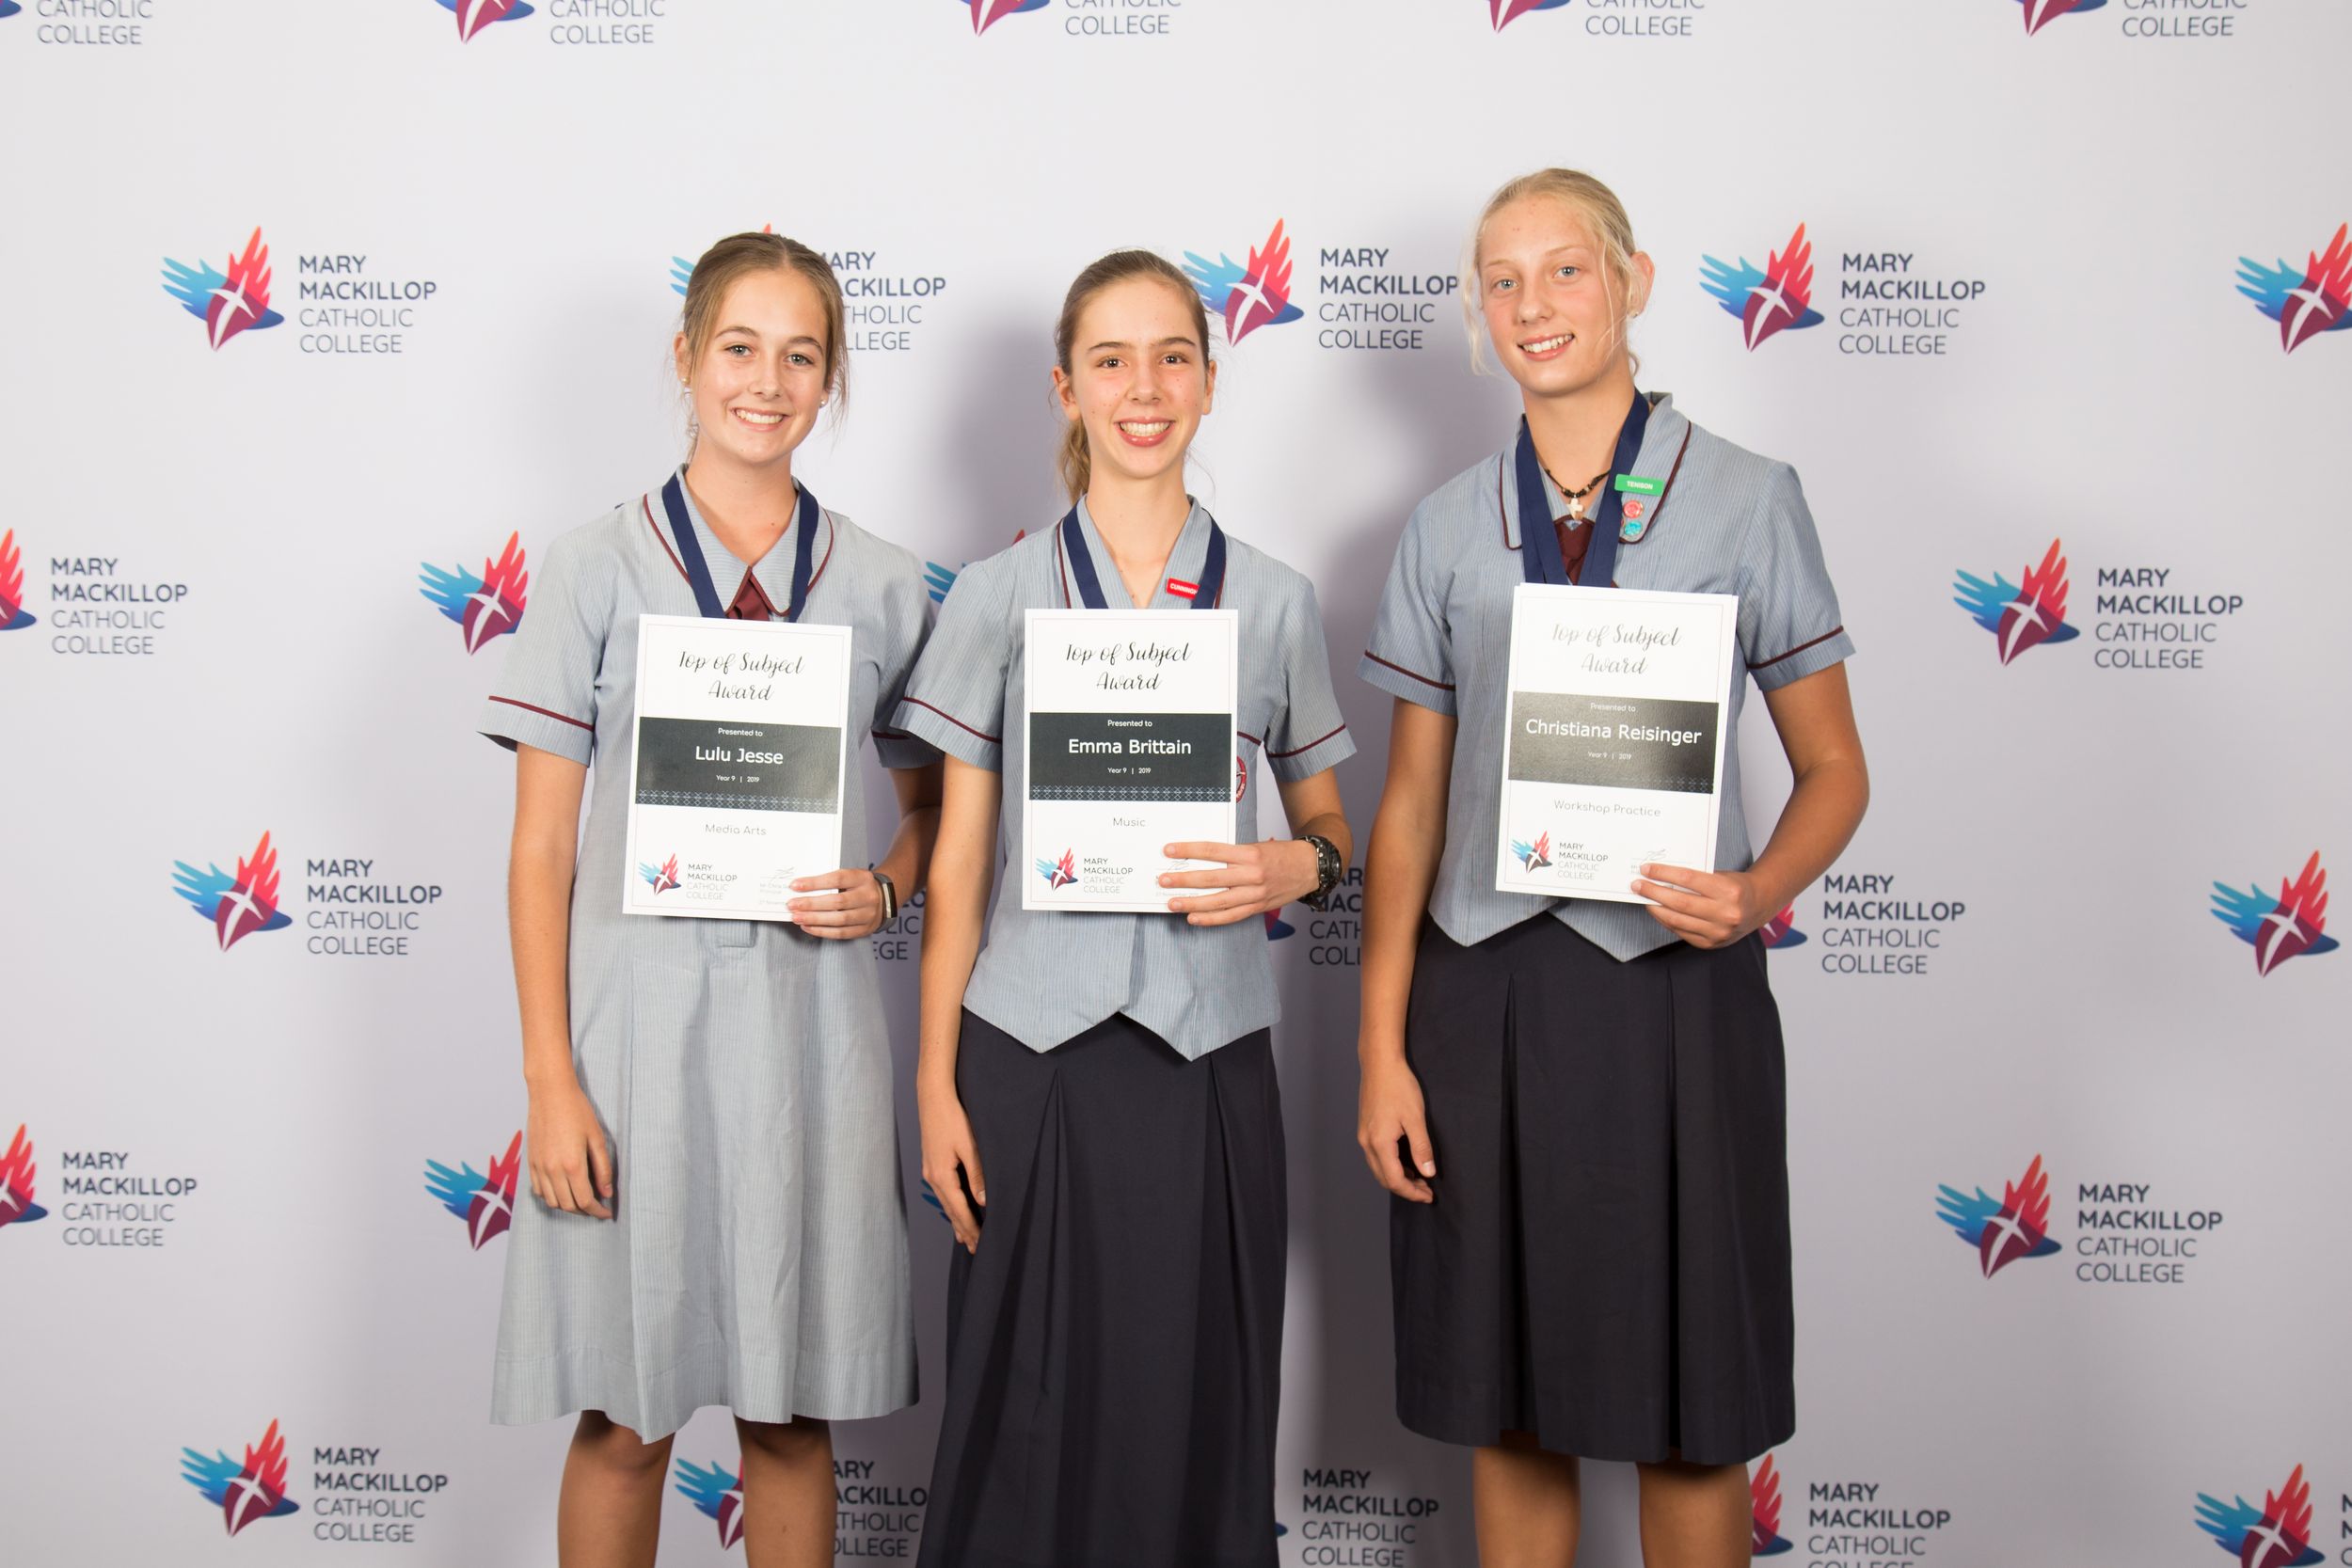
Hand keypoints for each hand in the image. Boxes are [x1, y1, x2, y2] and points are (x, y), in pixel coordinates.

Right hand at [527, 1075, 613, 1219]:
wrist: (550, 1093)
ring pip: (551, 1201)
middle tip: (596, 1207)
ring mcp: (539, 1167)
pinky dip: (550, 1196)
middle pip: (568, 1205)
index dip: (597, 1211)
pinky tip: (561, 1189)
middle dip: (584, 1211)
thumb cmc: (577, 1111)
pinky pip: (538, 1190)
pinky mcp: (530, 1162)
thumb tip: (607, 1192)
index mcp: (573, 1165)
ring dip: (567, 1205)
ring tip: (581, 1199)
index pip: (585, 1201)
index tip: (606, 1213)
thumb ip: (603, 1168)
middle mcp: (553, 1170)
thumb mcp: (597, 1138)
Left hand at [787, 868, 886, 939]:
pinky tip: (807, 927)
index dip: (815, 883)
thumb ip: (830, 881)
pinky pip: (841, 933)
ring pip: (839, 919)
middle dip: (811, 904)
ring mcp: (868, 915)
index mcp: (863, 878)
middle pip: (837, 902)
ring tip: (796, 918)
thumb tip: (801, 888)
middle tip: (792, 905)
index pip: (837, 879)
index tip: (795, 886)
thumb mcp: (851, 877)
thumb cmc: (859, 886)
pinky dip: (822, 931)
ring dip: (814, 919)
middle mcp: (868, 896)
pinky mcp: (864, 930)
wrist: (884, 899)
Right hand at [918, 1079, 986, 1253]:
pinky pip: (943, 1192)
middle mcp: (932, 1177)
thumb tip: (983, 1201)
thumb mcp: (969, 1145)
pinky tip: (954, 1210)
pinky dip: (951, 1206)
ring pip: (945, 1202)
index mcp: (942, 1175)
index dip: (971, 1228)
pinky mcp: (931, 1163)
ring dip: (956, 1220)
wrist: (933, 1096)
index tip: (981, 1244)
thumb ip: (977, 1174)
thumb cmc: (952, 1118)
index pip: (959, 1210)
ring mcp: (930, 1171)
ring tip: (965, 1238)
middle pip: (950, 1210)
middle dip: (964, 1230)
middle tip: (976, 1249)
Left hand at [1159, 839, 1319, 925]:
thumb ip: (1232, 853)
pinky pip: (1231, 916)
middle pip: (1212, 878)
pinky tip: (1194, 918)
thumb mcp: (1257, 846)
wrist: (1310, 868)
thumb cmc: (1282, 855)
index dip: (1189, 850)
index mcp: (1250, 854)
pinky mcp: (1258, 908)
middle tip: (1164, 880)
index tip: (1169, 850)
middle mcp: (1252, 874)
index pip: (1213, 851)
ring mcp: (1255, 894)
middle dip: (1184, 880)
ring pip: (1218, 901)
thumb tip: (1201, 857)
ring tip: (1172, 903)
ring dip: (1192, 903)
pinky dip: (1211, 919)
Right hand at [1356, 1053, 1436, 1202]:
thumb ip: (1421, 1148)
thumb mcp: (1415, 1118)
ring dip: (1397, 1178)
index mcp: (1379, 1143)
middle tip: (1426, 1190)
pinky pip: (1376, 1157)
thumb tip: (1427, 1172)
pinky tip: (1405, 1162)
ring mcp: (1363, 1136)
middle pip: (1384, 1178)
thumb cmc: (1399, 1086)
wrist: (1379, 1063)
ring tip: (1419, 1178)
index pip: (1395, 1180)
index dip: (1412, 1192)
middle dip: (1405, 1188)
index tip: (1429, 1195)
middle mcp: (1367, 1143)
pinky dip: (1390, 1166)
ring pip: (1379, 1169)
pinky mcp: (1365, 1129)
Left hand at [1631, 863, 1767, 948]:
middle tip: (1638, 885)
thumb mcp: (1720, 876)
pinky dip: (1667, 920)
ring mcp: (1718, 932)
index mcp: (1728, 890)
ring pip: (1678, 920)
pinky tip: (1658, 911)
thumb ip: (1695, 879)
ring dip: (1656, 908)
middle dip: (1654, 892)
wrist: (1758, 906)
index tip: (1647, 869)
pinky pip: (1682, 932)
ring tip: (1644, 898)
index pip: (1689, 880)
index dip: (1664, 874)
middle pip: (1680, 902)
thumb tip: (1660, 878)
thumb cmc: (1735, 886)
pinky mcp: (1711, 944)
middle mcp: (1725, 913)